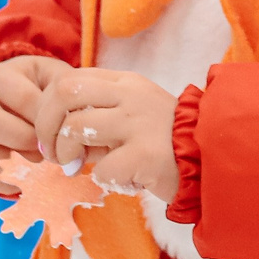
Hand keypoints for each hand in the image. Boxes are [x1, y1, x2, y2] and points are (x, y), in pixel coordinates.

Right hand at [0, 54, 65, 190]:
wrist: (10, 99)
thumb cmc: (40, 88)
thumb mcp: (52, 78)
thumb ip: (64, 93)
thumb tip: (74, 122)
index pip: (22, 98)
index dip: (46, 119)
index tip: (63, 130)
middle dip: (23, 139)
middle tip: (46, 147)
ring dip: (19, 164)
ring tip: (39, 160)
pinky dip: (7, 182)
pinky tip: (26, 176)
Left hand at [34, 67, 178, 197]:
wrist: (213, 159)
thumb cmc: (167, 141)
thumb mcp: (134, 115)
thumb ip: (99, 117)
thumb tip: (56, 139)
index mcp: (126, 82)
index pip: (69, 78)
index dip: (47, 107)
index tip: (51, 133)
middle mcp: (131, 95)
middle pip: (64, 92)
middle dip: (45, 125)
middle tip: (52, 152)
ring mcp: (140, 123)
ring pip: (76, 127)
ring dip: (66, 153)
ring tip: (77, 168)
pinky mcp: (147, 154)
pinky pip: (103, 168)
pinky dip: (102, 178)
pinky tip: (118, 179)